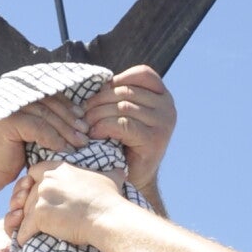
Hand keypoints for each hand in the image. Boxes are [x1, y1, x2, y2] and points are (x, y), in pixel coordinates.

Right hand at [0, 89, 89, 198]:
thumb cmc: (8, 157)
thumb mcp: (30, 133)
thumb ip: (45, 120)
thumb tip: (77, 117)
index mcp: (15, 92)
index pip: (47, 94)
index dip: (67, 106)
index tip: (84, 118)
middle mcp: (9, 94)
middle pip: (48, 102)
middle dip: (70, 118)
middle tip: (86, 132)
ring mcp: (6, 106)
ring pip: (45, 114)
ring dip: (65, 129)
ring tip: (80, 142)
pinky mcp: (6, 120)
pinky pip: (38, 127)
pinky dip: (53, 138)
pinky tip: (64, 148)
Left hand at [6, 157, 125, 249]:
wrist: (107, 217)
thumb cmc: (110, 199)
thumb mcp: (110, 179)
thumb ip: (111, 173)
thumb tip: (123, 171)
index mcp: (58, 168)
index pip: (34, 172)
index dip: (33, 183)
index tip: (38, 194)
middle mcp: (47, 180)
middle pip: (26, 193)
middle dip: (27, 205)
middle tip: (31, 218)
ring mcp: (41, 198)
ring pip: (23, 212)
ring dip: (25, 223)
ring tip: (27, 232)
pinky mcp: (39, 216)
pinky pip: (22, 229)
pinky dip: (22, 237)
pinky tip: (24, 244)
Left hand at [81, 65, 175, 193]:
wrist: (134, 178)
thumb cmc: (124, 143)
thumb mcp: (126, 112)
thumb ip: (120, 95)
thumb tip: (96, 80)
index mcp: (163, 96)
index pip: (142, 73)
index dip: (117, 80)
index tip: (99, 94)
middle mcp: (168, 107)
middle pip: (127, 91)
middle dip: (99, 100)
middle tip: (83, 112)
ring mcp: (164, 123)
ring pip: (122, 107)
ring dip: (98, 115)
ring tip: (86, 125)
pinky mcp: (154, 140)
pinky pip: (123, 124)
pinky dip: (104, 127)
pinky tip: (94, 134)